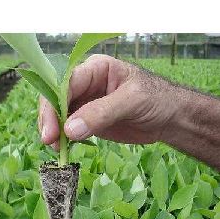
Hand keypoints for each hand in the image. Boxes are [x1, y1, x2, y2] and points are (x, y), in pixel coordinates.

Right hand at [38, 54, 178, 149]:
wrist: (170, 119)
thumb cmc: (157, 100)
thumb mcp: (132, 101)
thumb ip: (101, 113)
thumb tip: (69, 130)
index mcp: (95, 69)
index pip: (65, 83)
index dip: (54, 104)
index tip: (53, 129)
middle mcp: (86, 84)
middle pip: (57, 98)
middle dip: (50, 119)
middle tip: (49, 141)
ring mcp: (86, 103)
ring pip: (60, 115)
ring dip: (55, 131)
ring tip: (56, 148)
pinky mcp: (88, 121)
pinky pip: (70, 128)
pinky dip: (64, 139)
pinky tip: (64, 148)